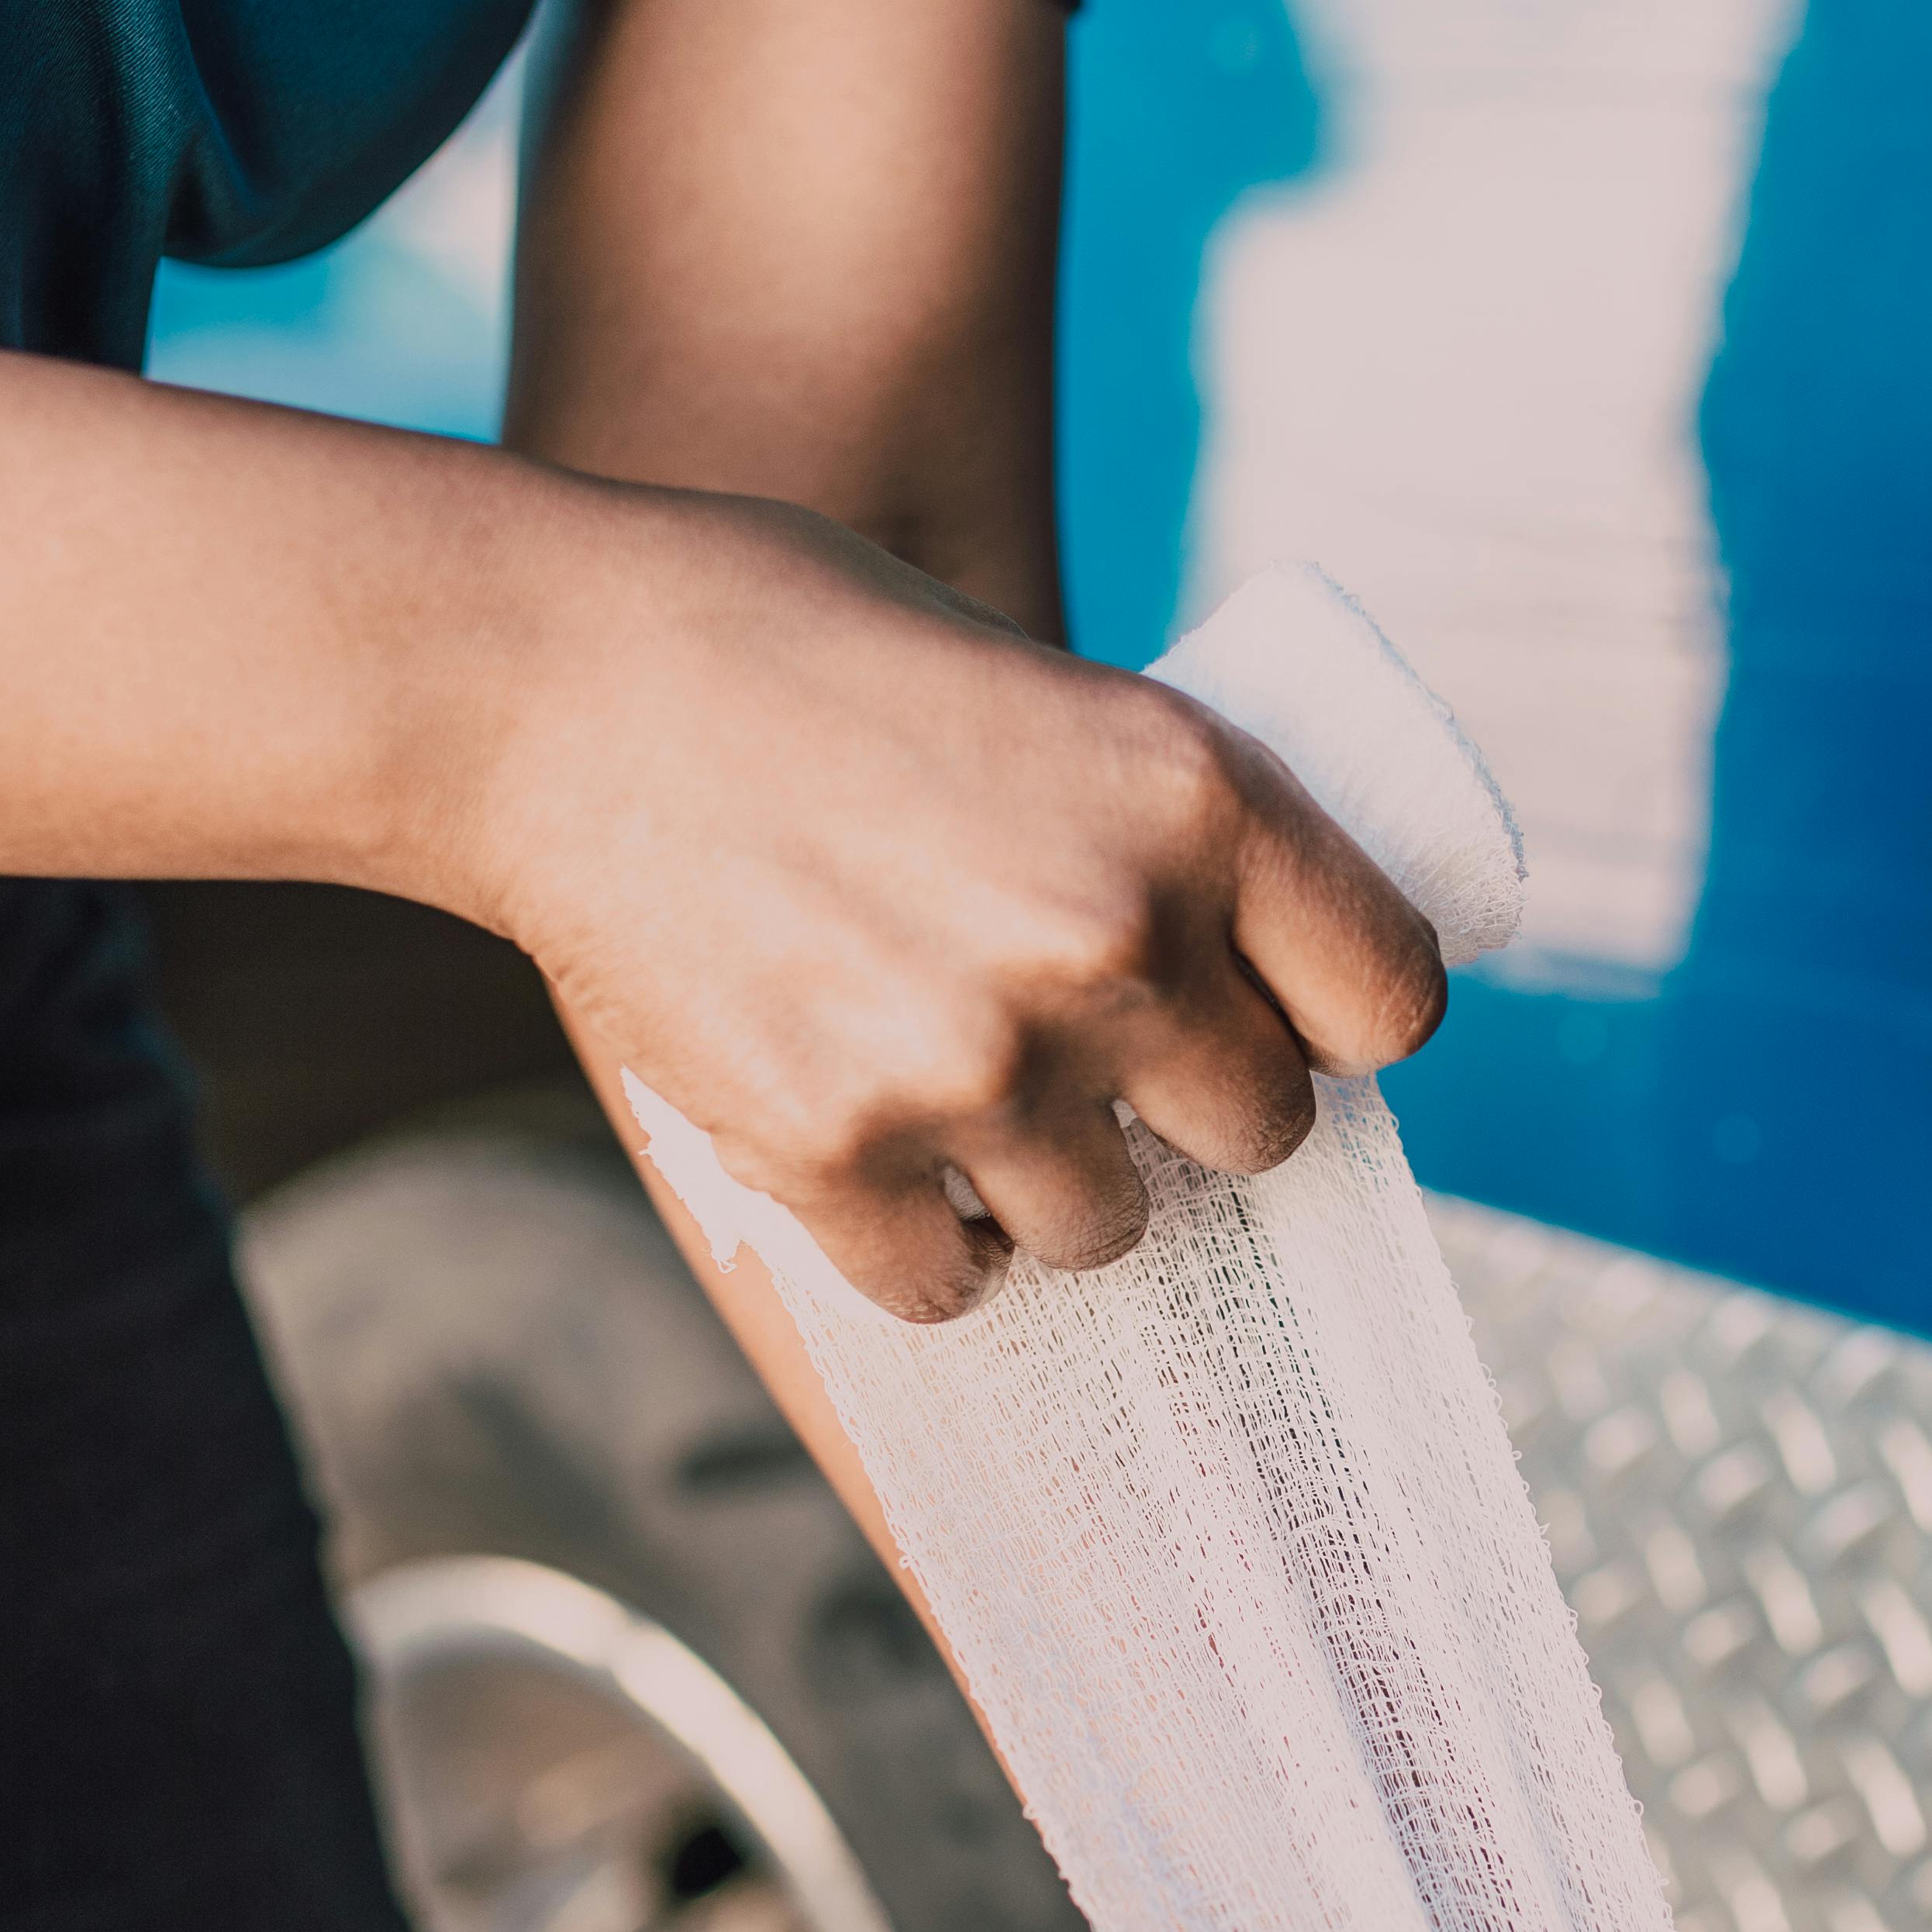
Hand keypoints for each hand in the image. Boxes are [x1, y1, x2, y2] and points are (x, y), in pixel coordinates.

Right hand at [466, 495, 1441, 1320]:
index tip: (1269, 1020)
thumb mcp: (1040, 690)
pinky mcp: (839, 1151)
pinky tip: (871, 1153)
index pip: (1384, 1001)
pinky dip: (918, 1245)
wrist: (547, 678)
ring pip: (1108, 1227)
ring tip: (955, 1089)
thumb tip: (1240, 988)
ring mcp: (978, 1060)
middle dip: (1184, 1108)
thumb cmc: (790, 648)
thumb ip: (1149, 833)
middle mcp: (1114, 940)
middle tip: (1093, 1057)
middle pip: (1260, 1134)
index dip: (1329, 1023)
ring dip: (1048, 1185)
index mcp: (1195, 796)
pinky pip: (948, 1283)